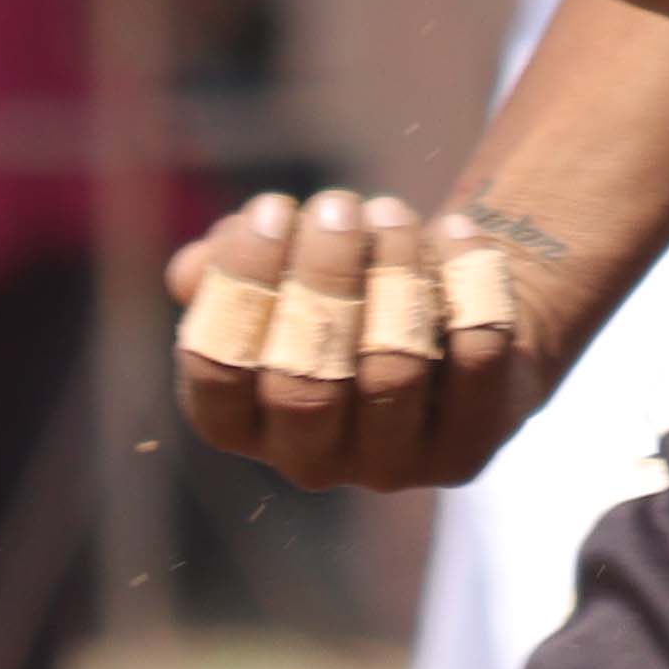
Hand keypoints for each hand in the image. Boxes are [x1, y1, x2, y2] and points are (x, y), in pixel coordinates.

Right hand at [164, 188, 561, 492]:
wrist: (453, 317)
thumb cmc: (345, 287)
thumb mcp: (282, 268)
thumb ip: (228, 266)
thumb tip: (193, 271)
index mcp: (244, 422)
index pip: (218, 374)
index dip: (242, 284)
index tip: (274, 208)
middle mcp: (310, 460)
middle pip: (305, 384)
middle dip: (324, 277)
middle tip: (340, 203)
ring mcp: (392, 466)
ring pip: (395, 368)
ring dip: (396, 270)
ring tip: (392, 212)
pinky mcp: (465, 450)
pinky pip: (475, 356)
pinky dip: (468, 282)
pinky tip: (454, 234)